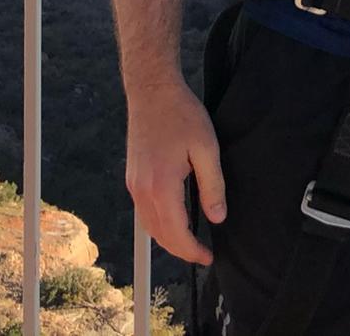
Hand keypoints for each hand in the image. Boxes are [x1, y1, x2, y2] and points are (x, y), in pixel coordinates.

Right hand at [126, 75, 225, 264]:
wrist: (152, 91)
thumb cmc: (181, 115)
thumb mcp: (206, 148)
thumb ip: (213, 185)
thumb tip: (217, 217)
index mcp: (161, 186)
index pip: (176, 232)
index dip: (192, 250)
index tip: (208, 257)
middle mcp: (142, 190)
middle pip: (159, 235)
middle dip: (180, 250)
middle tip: (201, 255)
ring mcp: (133, 184)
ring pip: (148, 226)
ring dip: (168, 239)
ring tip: (189, 243)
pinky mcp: (133, 177)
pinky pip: (144, 212)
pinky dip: (158, 225)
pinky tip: (174, 221)